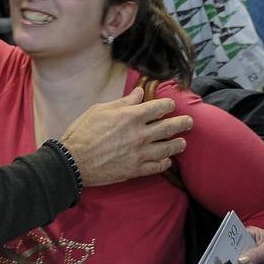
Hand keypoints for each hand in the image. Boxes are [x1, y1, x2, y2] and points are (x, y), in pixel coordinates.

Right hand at [59, 88, 191, 186]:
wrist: (73, 161)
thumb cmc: (83, 132)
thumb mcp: (100, 110)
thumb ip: (123, 102)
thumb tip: (139, 93)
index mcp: (131, 116)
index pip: (159, 107)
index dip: (168, 105)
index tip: (171, 105)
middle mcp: (139, 134)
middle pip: (170, 127)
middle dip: (183, 123)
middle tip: (189, 122)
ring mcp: (139, 153)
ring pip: (168, 148)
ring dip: (178, 144)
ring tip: (182, 142)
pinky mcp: (136, 169)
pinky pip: (157, 166)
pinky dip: (165, 163)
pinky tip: (167, 160)